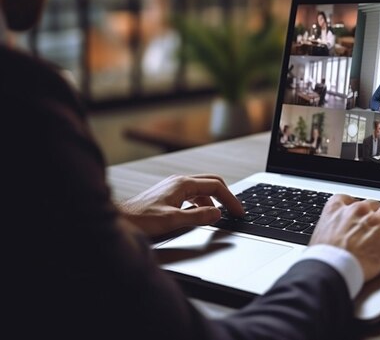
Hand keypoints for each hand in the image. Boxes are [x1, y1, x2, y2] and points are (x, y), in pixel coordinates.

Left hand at [118, 174, 243, 236]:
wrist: (119, 220)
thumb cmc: (140, 219)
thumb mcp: (173, 220)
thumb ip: (198, 216)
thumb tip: (217, 214)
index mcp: (183, 183)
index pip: (216, 186)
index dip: (231, 199)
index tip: (239, 211)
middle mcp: (179, 181)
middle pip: (212, 183)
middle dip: (226, 196)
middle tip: (235, 210)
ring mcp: (173, 187)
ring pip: (202, 189)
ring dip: (213, 201)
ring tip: (219, 215)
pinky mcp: (169, 194)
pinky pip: (192, 195)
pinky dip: (202, 204)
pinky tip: (200, 215)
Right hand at [311, 195, 379, 280]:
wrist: (332, 268)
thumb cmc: (323, 258)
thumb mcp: (317, 236)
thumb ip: (327, 231)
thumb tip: (329, 240)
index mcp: (337, 209)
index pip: (346, 199)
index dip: (354, 206)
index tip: (358, 213)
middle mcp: (358, 211)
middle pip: (372, 204)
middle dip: (376, 213)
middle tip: (379, 223)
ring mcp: (376, 222)